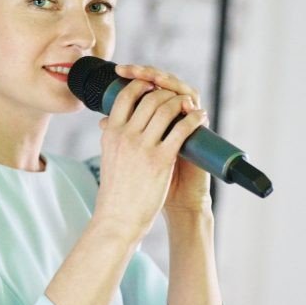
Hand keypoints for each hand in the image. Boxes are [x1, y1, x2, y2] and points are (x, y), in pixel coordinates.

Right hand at [92, 65, 210, 238]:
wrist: (119, 219)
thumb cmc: (115, 191)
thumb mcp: (107, 158)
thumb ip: (110, 137)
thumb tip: (106, 122)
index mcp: (111, 133)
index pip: (125, 96)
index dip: (142, 84)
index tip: (152, 85)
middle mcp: (125, 135)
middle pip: (149, 98)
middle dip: (166, 92)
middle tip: (175, 97)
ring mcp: (143, 146)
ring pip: (166, 109)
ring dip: (181, 102)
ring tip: (189, 105)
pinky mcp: (161, 159)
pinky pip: (181, 129)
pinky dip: (193, 119)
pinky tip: (199, 117)